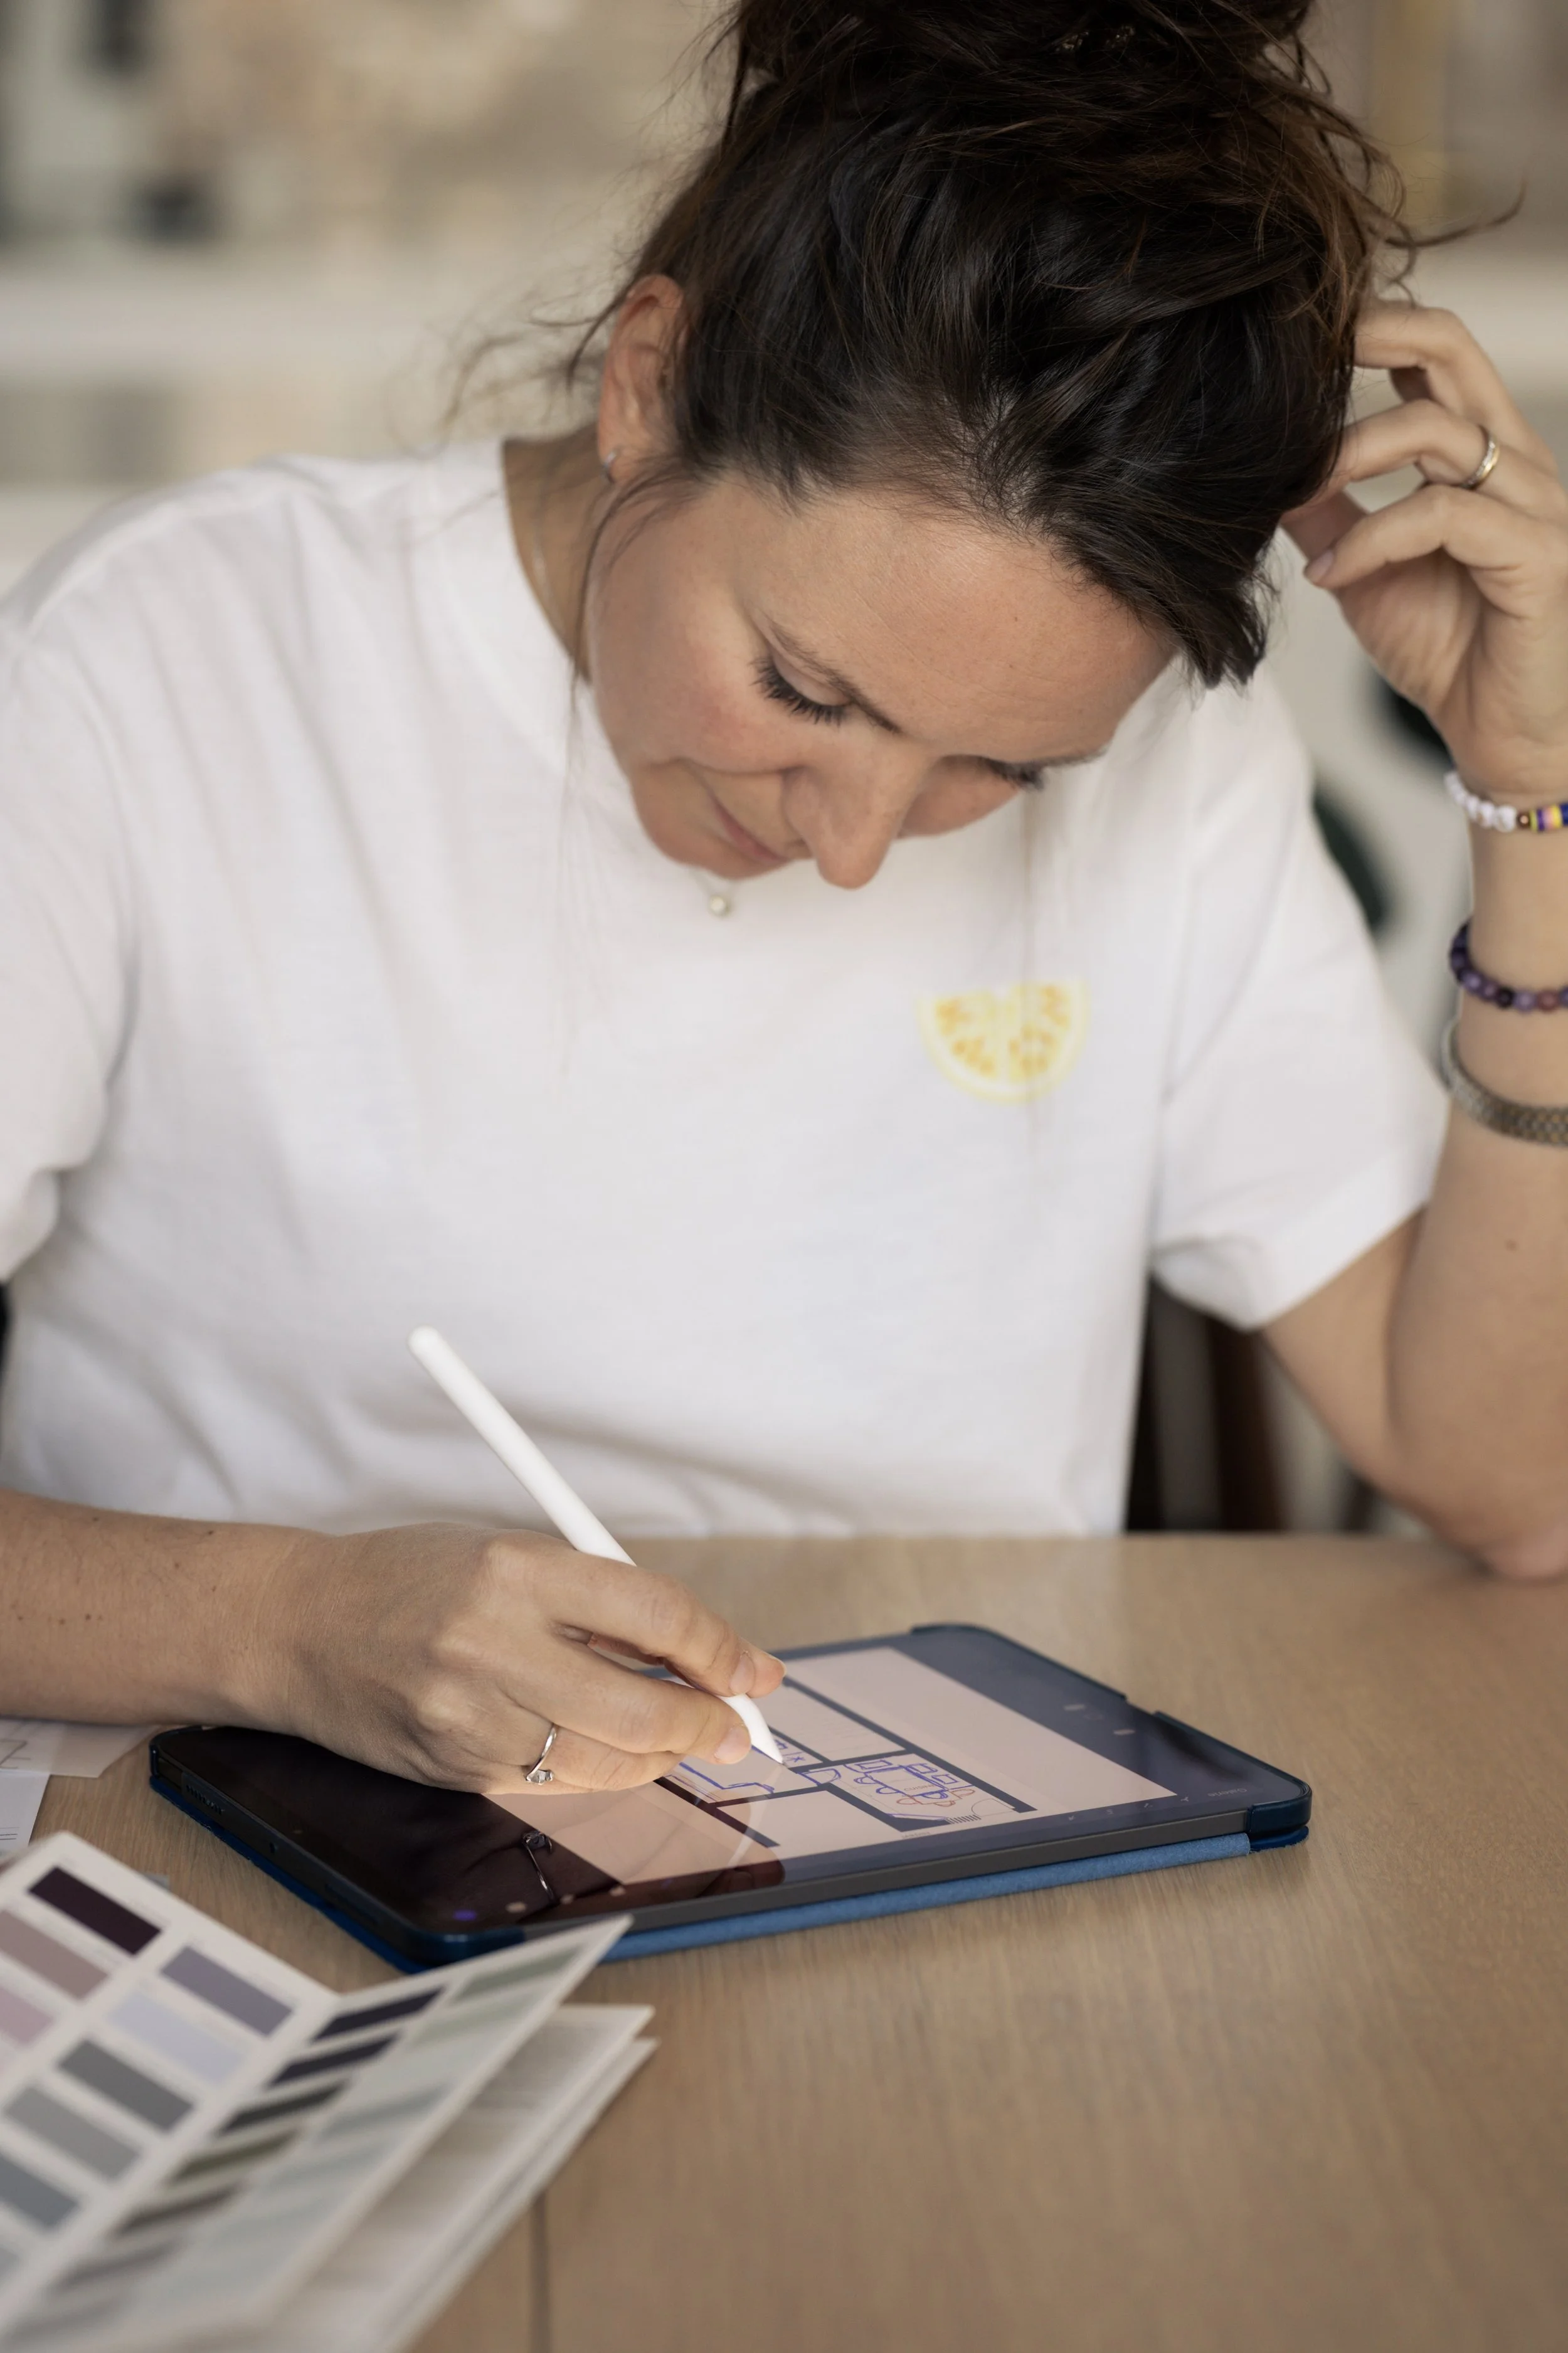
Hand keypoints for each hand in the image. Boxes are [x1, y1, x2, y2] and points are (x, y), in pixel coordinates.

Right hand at [261, 1522, 783, 1794]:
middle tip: (736, 1722)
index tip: (754, 1671)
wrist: (299, 1627)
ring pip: (609, 1760)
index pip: (655, 1614)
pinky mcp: (456, 1769)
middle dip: (708, 1721)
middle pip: (644, 1706)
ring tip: (684, 1736)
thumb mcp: (511, 1554)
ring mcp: (471, 1716)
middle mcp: (493, 1643)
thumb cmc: (413, 1578)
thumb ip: (599, 1599)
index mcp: (516, 1568)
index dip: (720, 1648)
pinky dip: (604, 1772)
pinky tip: (618, 1752)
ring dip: (664, 1755)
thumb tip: (702, 1648)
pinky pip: (559, 1784)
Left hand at [1285, 299, 1567, 801]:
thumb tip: (1265, 472)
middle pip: (1451, 349)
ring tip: (1294, 495)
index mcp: (1483, 452)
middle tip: (1294, 363)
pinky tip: (1329, 573)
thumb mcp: (1365, 568)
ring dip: (1348, 456)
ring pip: (1435, 433)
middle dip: (1369, 337)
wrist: (1501, 736)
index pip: (1438, 351)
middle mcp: (1517, 462)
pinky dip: (1372, 539)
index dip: (1373, 325)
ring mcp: (1535, 505)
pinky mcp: (1537, 558)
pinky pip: (1442, 517)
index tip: (1302, 336)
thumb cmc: (1448, 649)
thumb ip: (1328, 513)